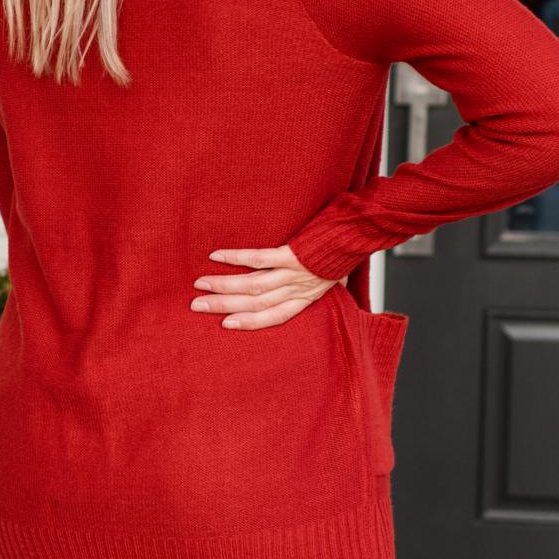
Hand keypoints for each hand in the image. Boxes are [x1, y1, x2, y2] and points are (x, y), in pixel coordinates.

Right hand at [190, 244, 342, 329]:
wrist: (360, 234)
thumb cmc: (345, 255)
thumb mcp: (333, 278)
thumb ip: (316, 284)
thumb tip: (305, 286)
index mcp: (306, 298)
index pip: (274, 317)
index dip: (250, 323)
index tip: (226, 324)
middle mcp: (297, 290)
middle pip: (256, 303)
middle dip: (224, 306)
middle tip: (197, 306)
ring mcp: (293, 272)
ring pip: (253, 285)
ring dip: (224, 286)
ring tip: (201, 285)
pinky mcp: (291, 253)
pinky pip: (259, 259)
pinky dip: (236, 259)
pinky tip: (217, 257)